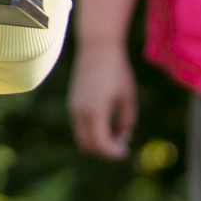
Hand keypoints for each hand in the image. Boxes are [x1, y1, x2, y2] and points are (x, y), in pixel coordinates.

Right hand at [70, 40, 138, 158]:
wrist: (97, 47)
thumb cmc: (117, 71)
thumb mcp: (127, 97)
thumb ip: (126, 120)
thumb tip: (122, 136)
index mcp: (95, 113)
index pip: (101, 145)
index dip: (114, 153)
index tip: (126, 152)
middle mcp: (80, 113)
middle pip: (88, 145)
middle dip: (105, 150)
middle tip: (121, 145)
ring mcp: (73, 107)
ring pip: (82, 136)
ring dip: (97, 140)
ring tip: (117, 132)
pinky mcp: (73, 101)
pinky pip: (80, 125)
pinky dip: (92, 130)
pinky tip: (107, 120)